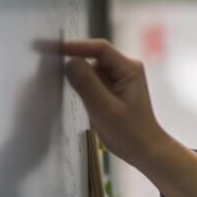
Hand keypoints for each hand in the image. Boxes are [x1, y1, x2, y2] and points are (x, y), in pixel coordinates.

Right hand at [56, 38, 166, 170]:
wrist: (144, 150)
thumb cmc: (128, 131)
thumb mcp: (104, 107)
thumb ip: (86, 83)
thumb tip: (69, 61)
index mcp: (128, 68)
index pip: (99, 48)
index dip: (75, 46)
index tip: (52, 49)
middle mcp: (125, 68)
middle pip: (94, 57)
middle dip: (76, 65)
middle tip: (52, 73)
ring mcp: (120, 78)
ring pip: (92, 69)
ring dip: (80, 78)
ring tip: (69, 92)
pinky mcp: (114, 88)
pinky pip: (94, 80)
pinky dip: (85, 87)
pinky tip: (81, 100)